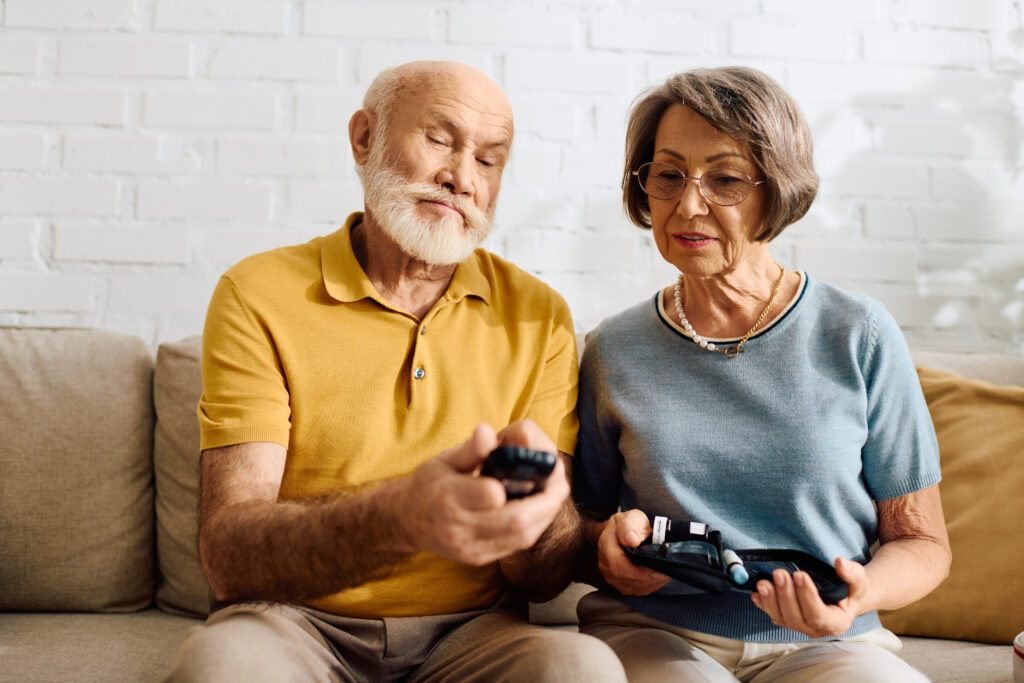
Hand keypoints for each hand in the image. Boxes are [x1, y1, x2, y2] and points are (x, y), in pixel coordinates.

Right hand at [399, 422, 565, 565]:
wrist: (407, 521)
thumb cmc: (429, 484)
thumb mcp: (444, 460)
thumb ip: (471, 449)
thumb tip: (487, 431)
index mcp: (447, 496)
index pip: (489, 494)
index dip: (516, 484)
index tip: (534, 470)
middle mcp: (457, 527)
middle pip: (513, 522)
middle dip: (545, 503)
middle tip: (561, 484)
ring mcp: (468, 547)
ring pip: (519, 538)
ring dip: (544, 516)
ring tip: (555, 495)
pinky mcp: (477, 558)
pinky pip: (514, 547)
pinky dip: (532, 527)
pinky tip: (539, 511)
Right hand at [596, 509, 670, 595]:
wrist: (620, 534)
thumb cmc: (628, 525)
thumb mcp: (631, 517)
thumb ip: (630, 525)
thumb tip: (632, 540)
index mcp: (606, 546)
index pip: (618, 566)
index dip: (640, 572)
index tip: (658, 569)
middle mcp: (605, 565)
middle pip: (628, 580)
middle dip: (651, 578)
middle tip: (669, 572)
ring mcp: (612, 577)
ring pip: (635, 588)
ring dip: (653, 582)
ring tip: (667, 573)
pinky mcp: (621, 584)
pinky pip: (638, 590)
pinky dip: (651, 585)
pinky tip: (660, 577)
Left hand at [750, 557, 873, 637]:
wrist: (847, 595)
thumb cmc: (854, 588)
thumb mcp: (859, 580)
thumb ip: (852, 573)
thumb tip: (840, 562)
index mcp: (836, 623)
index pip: (819, 615)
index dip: (807, 597)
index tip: (800, 574)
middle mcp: (817, 629)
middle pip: (796, 618)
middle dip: (785, 596)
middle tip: (779, 573)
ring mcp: (801, 626)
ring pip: (782, 619)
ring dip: (770, 601)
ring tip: (763, 583)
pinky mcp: (789, 619)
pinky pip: (774, 615)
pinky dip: (763, 605)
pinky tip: (755, 593)